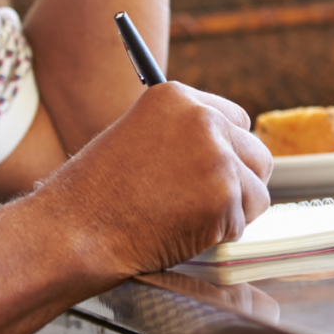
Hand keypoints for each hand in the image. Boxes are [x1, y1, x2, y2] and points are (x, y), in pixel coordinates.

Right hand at [36, 82, 272, 277]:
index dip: (227, 150)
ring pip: (258, 190)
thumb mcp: (137, 135)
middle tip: (204, 202)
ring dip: (232, 211)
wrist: (75, 230)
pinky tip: (180, 232)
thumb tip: (226, 148)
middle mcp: (202, 119)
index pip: (237, 120)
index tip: (211, 171)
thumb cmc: (96, 193)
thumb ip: (181, 133)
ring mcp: (216, 158)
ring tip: (186, 217)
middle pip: (257, 153)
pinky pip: (242, 223)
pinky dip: (219, 236)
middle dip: (239, 182)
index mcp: (176, 97)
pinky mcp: (223, 198)